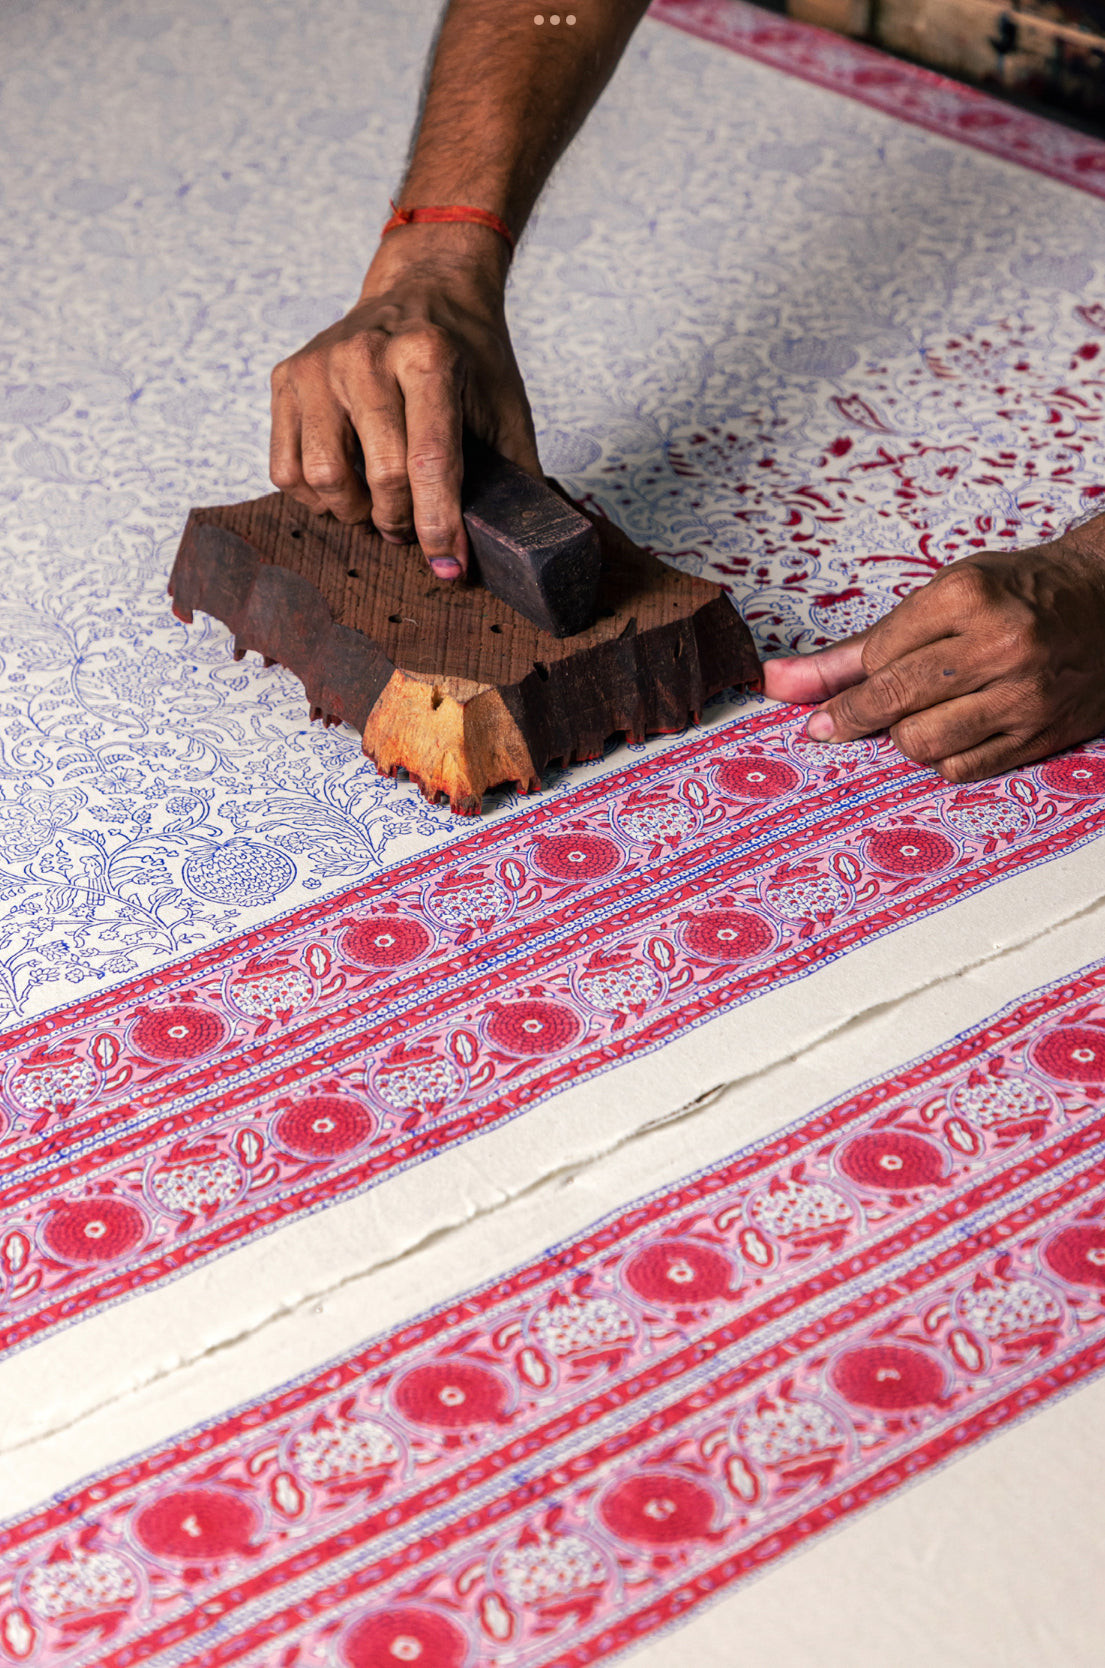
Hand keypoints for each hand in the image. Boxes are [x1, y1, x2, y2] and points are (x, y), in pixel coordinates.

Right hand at [269, 224, 539, 578]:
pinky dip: (314, 496)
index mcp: (430, 357)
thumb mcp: (505, 405)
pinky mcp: (288, 377)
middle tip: (413, 530)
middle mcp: (368, 355)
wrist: (425, 286)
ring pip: (324, 477)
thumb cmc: (467, 354)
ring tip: (377, 506)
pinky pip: (287, 467)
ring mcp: (321, 365)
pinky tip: (344, 485)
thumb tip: (521, 549)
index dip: (441, 526)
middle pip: (381, 475)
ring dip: (354, 512)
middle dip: (402, 523)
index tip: (450, 567)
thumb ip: (514, 474)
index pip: (432, 462)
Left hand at [762, 530, 1104, 781]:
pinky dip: (942, 757)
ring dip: (904, 737)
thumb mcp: (943, 598)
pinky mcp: (1041, 732)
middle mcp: (999, 642)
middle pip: (892, 700)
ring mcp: (1024, 692)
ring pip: (921, 742)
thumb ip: (857, 648)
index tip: (850, 686)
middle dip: (855, 716)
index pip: (878, 655)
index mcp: (967, 595)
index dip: (859, 676)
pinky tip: (953, 732)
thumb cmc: (1014, 595)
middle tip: (837, 723)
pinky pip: (961, 767)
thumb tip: (777, 683)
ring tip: (916, 717)